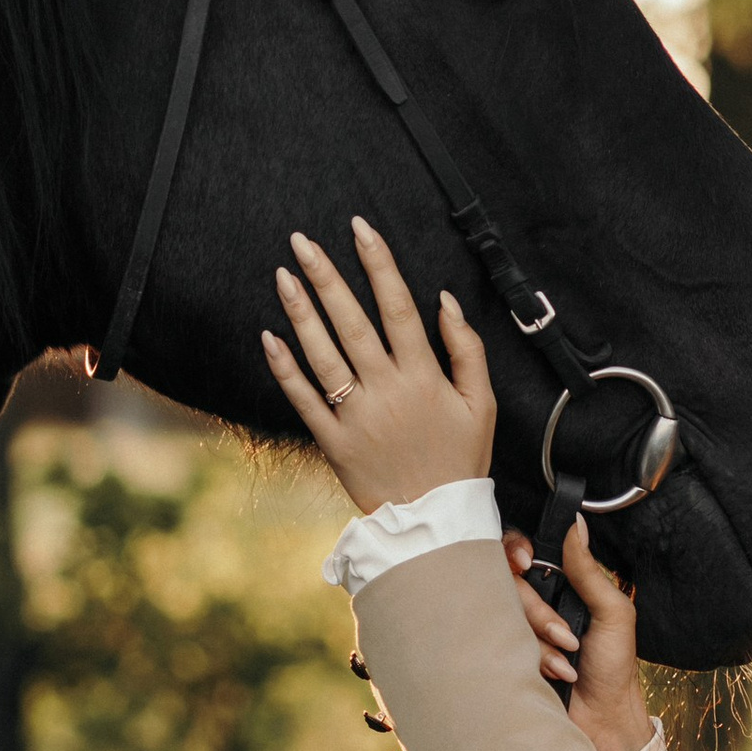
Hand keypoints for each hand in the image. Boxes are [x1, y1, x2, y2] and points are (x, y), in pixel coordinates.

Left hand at [262, 218, 496, 511]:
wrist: (434, 522)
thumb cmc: (460, 459)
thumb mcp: (482, 404)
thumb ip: (466, 349)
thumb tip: (446, 300)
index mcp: (423, 376)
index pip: (398, 306)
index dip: (379, 264)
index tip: (360, 228)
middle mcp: (386, 390)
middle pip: (352, 322)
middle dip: (326, 277)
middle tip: (302, 241)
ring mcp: (356, 416)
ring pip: (323, 355)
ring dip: (301, 313)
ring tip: (283, 275)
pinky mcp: (333, 442)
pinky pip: (304, 401)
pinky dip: (285, 369)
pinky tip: (269, 337)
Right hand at [504, 519, 652, 750]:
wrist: (604, 719)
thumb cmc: (613, 667)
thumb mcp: (613, 612)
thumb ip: (589, 569)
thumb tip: (577, 524)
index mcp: (558, 585)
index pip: (522, 552)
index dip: (516, 551)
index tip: (527, 563)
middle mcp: (532, 604)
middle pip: (508, 584)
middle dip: (538, 611)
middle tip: (566, 634)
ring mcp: (516, 631)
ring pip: (503, 615)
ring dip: (540, 640)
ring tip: (567, 658)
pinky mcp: (505, 658)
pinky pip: (499, 646)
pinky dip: (533, 660)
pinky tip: (555, 673)